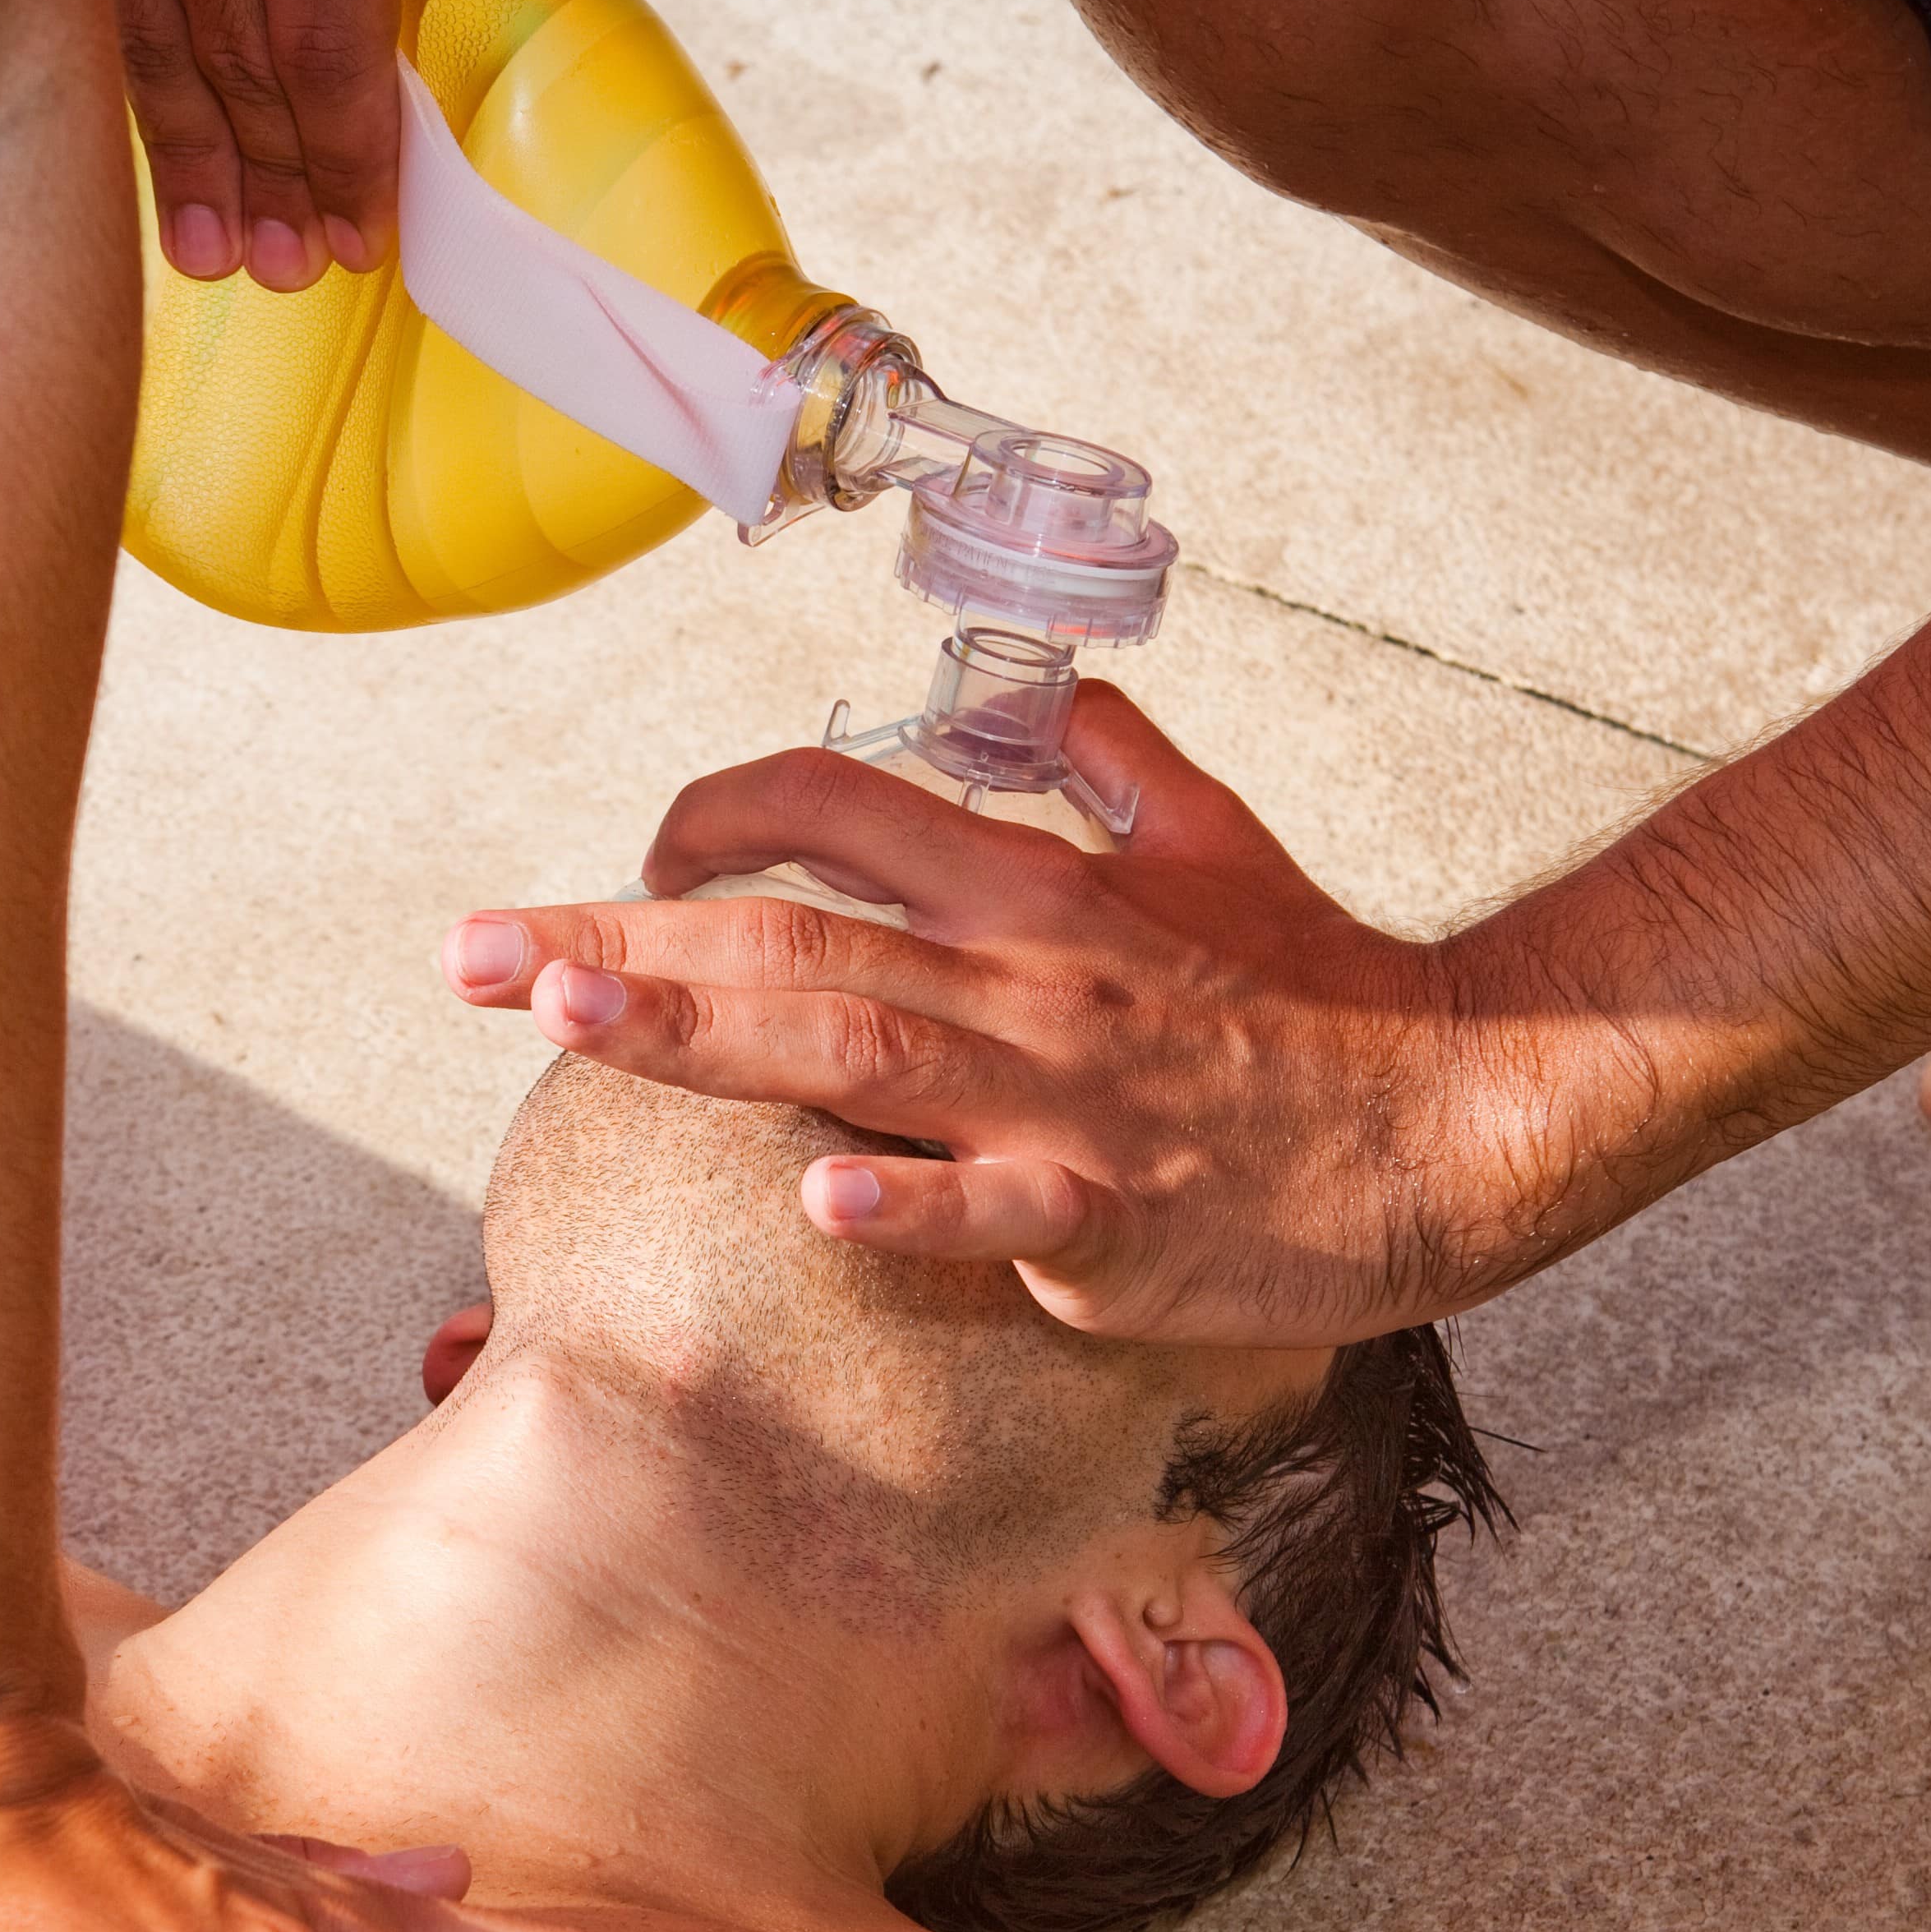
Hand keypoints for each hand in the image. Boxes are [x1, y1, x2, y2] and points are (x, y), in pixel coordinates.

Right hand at [88, 0, 413, 286]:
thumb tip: (369, 37)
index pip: (324, 36)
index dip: (340, 151)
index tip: (358, 230)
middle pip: (237, 52)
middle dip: (267, 174)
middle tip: (285, 264)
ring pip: (156, 31)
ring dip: (188, 158)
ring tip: (211, 251)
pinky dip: (142, 76)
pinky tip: (159, 148)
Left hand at [440, 686, 1550, 1344]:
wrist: (1464, 1110)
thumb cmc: (1328, 998)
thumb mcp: (1222, 850)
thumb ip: (1123, 773)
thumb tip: (1059, 711)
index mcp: (1037, 891)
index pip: (837, 809)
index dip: (703, 822)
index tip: (611, 869)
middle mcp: (1028, 978)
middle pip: (791, 935)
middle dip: (616, 942)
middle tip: (466, 956)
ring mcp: (1066, 1101)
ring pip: (856, 1049)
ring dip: (699, 1035)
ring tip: (564, 1024)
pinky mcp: (1117, 1220)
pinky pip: (1000, 1211)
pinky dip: (906, 1201)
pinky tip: (809, 1193)